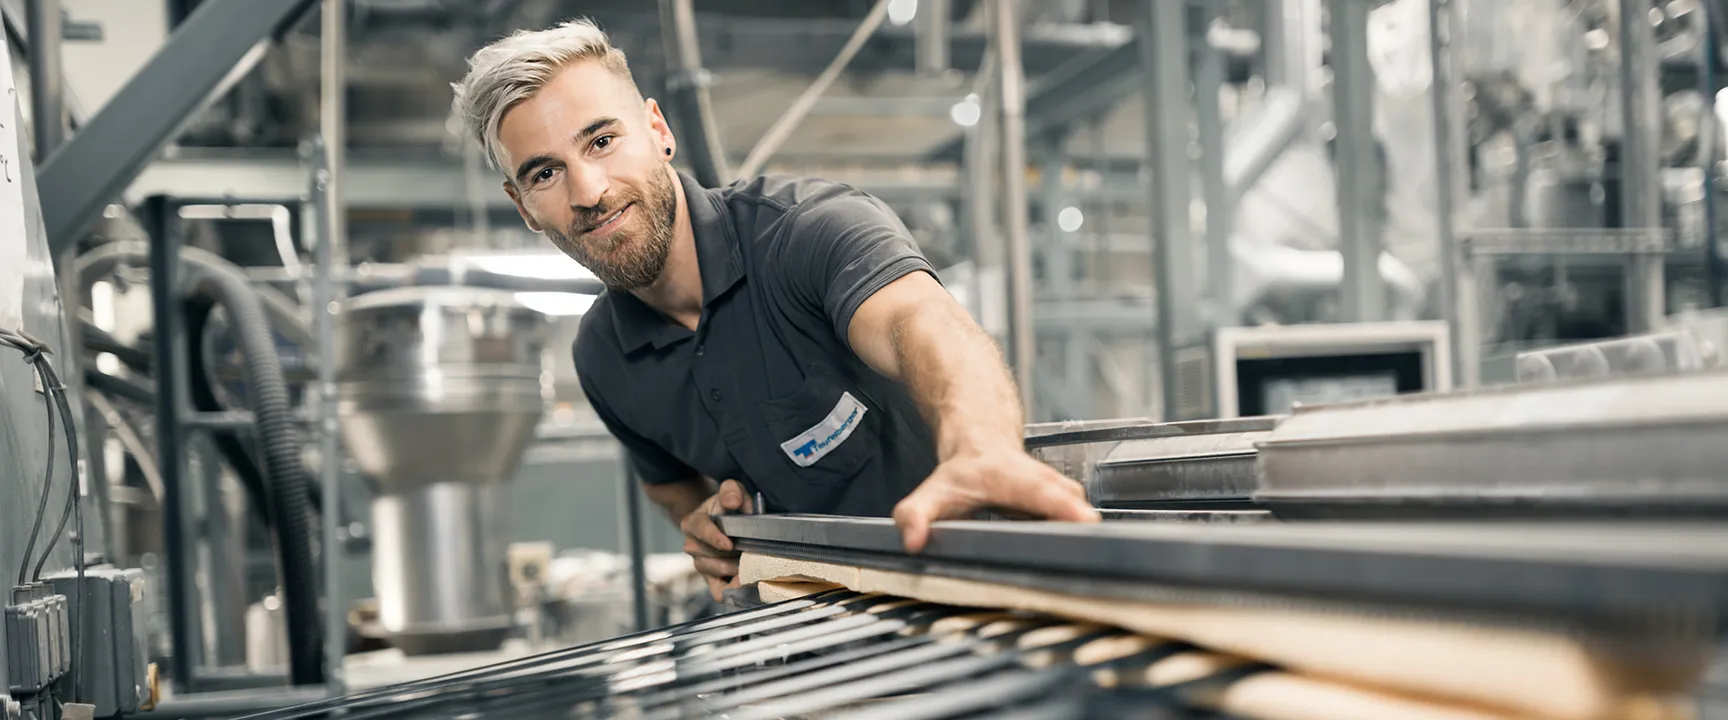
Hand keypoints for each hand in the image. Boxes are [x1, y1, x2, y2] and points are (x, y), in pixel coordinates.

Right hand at [679, 479, 753, 600]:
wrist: (723, 522)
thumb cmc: (728, 507)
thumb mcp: (731, 491)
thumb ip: (731, 491)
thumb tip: (733, 501)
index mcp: (692, 523)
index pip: (700, 530)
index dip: (714, 538)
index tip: (729, 544)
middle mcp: (692, 546)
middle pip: (709, 555)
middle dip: (730, 554)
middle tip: (749, 549)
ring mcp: (700, 564)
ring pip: (715, 572)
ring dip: (733, 568)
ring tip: (749, 560)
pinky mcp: (711, 580)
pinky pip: (718, 591)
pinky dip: (731, 590)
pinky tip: (743, 584)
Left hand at [892, 445, 1098, 552]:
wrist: (980, 441)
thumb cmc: (961, 473)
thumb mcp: (930, 493)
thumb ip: (914, 515)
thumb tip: (914, 541)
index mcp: (1008, 475)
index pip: (1038, 489)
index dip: (1062, 505)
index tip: (1082, 519)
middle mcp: (1038, 476)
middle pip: (1069, 498)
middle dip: (1083, 522)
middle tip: (1098, 552)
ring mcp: (1056, 484)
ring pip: (1078, 505)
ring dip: (1084, 529)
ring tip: (1091, 560)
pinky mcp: (1066, 495)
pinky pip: (1080, 514)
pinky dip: (1081, 531)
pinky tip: (1081, 554)